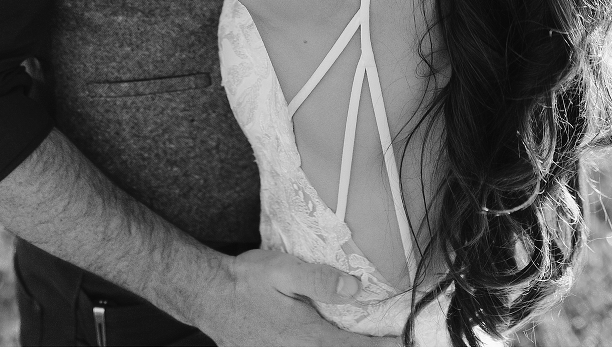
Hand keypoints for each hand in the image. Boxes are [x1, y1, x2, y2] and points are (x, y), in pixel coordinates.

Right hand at [204, 249, 401, 346]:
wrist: (209, 295)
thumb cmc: (245, 281)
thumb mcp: (283, 270)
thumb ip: (320, 280)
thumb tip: (356, 288)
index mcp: (308, 337)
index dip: (383, 348)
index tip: (403, 342)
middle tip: (390, 343)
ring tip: (366, 343)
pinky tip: (328, 341)